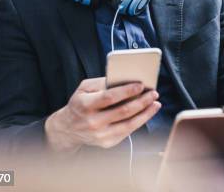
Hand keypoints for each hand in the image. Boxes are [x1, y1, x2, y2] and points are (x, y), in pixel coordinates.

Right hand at [45, 78, 160, 152]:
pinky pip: (128, 131)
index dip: (126, 91)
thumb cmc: (80, 104)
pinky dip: (140, 121)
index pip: (109, 97)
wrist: (68, 129)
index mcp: (85, 105)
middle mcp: (92, 122)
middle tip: (153, 93)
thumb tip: (124, 80)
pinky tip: (147, 113)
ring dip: (146, 113)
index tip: (140, 85)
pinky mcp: (107, 142)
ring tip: (155, 103)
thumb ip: (102, 82)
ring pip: (129, 124)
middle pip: (123, 111)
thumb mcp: (84, 88)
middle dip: (142, 101)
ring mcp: (100, 135)